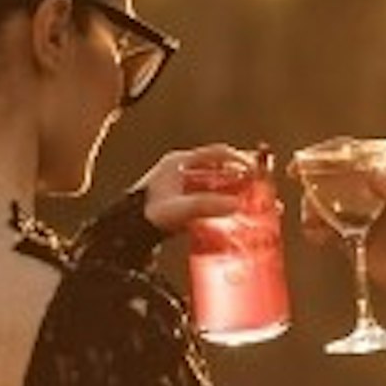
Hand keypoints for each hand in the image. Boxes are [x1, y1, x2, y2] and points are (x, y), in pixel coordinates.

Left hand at [139, 142, 271, 237]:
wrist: (124, 232)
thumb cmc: (146, 216)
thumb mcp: (179, 210)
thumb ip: (206, 206)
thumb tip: (235, 205)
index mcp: (179, 163)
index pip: (216, 152)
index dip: (239, 159)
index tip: (256, 169)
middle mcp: (180, 170)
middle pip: (218, 166)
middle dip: (241, 175)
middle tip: (261, 184)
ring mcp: (179, 185)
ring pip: (214, 181)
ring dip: (233, 189)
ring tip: (254, 200)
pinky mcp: (179, 201)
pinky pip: (207, 195)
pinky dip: (222, 200)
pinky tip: (234, 212)